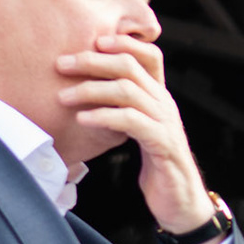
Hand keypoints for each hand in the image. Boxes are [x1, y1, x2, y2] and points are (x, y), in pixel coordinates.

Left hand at [57, 35, 217, 243]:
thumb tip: (90, 94)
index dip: (123, 44)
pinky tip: (83, 119)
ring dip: (91, 90)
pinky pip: (131, 121)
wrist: (180, 202)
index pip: (150, 56)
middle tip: (62, 64)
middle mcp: (165, 105)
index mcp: (160, 98)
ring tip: (63, 97)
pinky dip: (104, 116)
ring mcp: (166, 124)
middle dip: (93, 61)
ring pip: (128, 91)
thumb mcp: (140, 132)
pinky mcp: (162, 145)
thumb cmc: (157, 167)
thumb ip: (125, 111)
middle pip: (131, 67)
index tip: (93, 41)